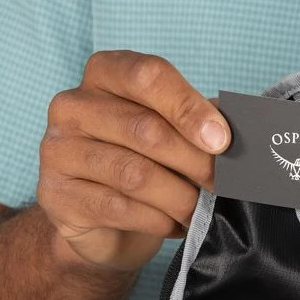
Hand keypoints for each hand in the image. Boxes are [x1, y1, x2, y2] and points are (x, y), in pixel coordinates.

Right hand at [37, 50, 229, 271]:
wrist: (106, 225)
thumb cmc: (145, 165)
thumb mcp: (172, 134)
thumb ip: (199, 124)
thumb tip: (242, 130)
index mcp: (104, 74)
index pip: (147, 75)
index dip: (189, 107)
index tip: (223, 140)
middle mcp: (72, 106)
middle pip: (145, 129)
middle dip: (194, 162)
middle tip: (222, 184)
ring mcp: (57, 151)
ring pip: (134, 174)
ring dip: (179, 196)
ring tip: (200, 209)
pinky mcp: (57, 196)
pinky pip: (119, 208)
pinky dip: (158, 220)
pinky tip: (175, 224)